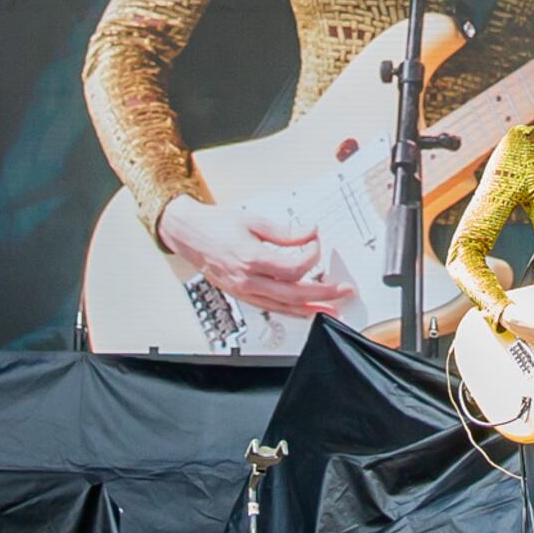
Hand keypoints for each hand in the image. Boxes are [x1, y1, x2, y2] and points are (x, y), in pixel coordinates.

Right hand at [157, 196, 357, 317]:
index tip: (317, 242)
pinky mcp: (243, 296)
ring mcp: (245, 291)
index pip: (293, 267)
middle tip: (344, 291)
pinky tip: (305, 311)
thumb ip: (285, 232)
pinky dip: (291, 311)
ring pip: (283, 307)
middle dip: (323, 294)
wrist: (189, 235)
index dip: (312, 255)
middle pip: (293, 293)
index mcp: (251, 258)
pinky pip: (271, 308)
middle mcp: (248, 280)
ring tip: (332, 310)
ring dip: (311, 309)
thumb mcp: (254, 221)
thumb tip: (310, 232)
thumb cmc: (216, 226)